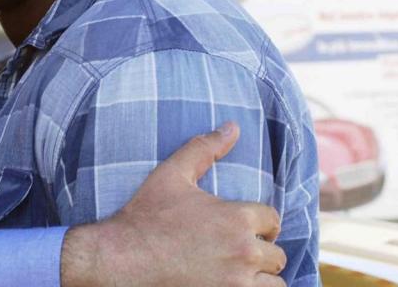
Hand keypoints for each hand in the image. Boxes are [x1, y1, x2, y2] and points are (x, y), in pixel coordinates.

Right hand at [61, 122, 285, 286]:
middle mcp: (244, 251)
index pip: (272, 219)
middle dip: (261, 251)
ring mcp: (237, 282)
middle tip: (237, 251)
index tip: (244, 227)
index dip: (259, 222)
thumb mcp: (171, 175)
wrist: (121, 259)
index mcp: (236, 217)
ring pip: (274, 283)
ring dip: (261, 277)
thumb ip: (204, 149)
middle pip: (276, 254)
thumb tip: (232, 127)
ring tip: (238, 272)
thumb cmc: (145, 216)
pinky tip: (232, 284)